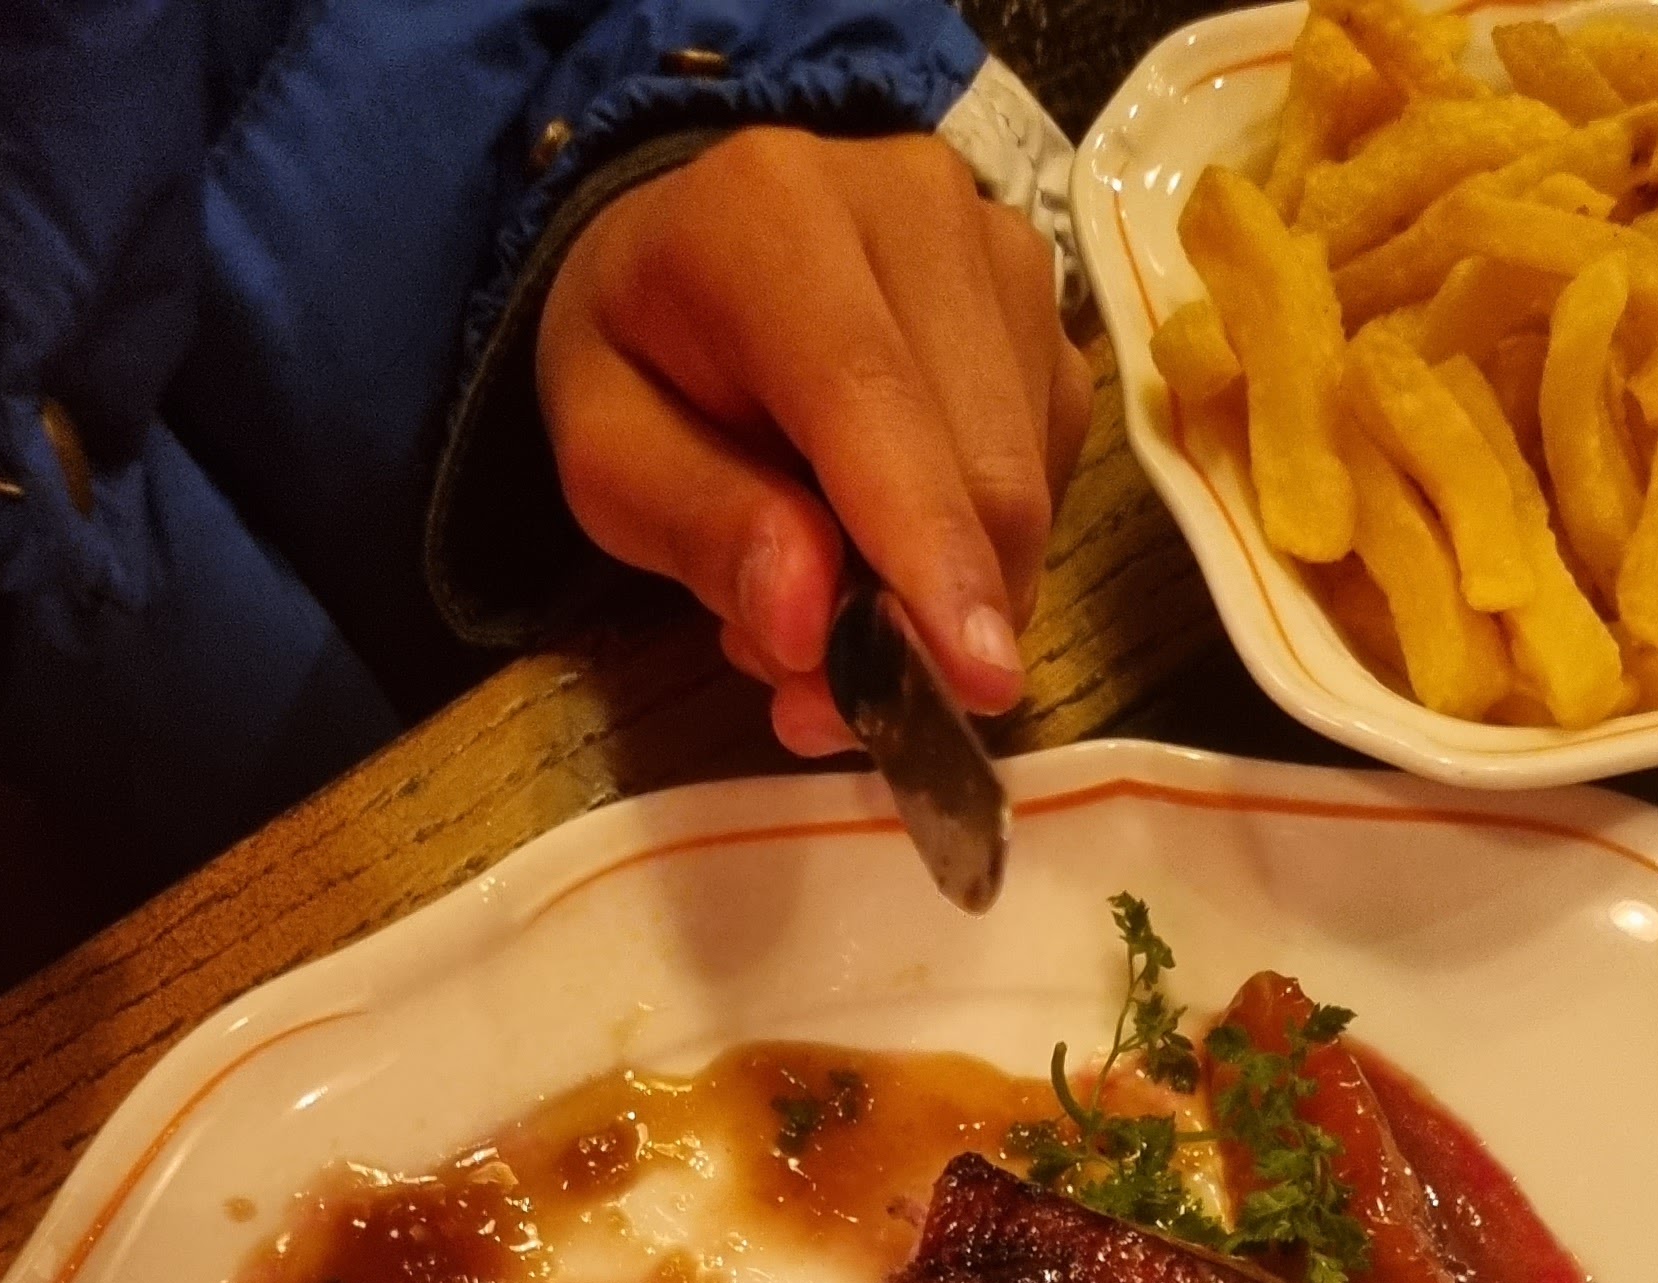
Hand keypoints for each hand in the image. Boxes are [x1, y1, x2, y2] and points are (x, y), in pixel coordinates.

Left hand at [536, 130, 1092, 755]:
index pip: (875, 402)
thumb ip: (700, 530)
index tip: (975, 685)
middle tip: (827, 700)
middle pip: (980, 464)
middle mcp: (914, 207)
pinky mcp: (1049, 308)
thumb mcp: (608, 458)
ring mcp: (1001, 251)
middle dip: (931, 617)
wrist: (694, 255)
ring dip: (949, 593)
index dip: (928, 553)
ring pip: (1029, 483)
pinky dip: (981, 551)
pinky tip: (895, 541)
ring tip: (836, 599)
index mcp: (772, 215)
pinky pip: (1049, 474)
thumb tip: (811, 625)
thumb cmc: (643, 359)